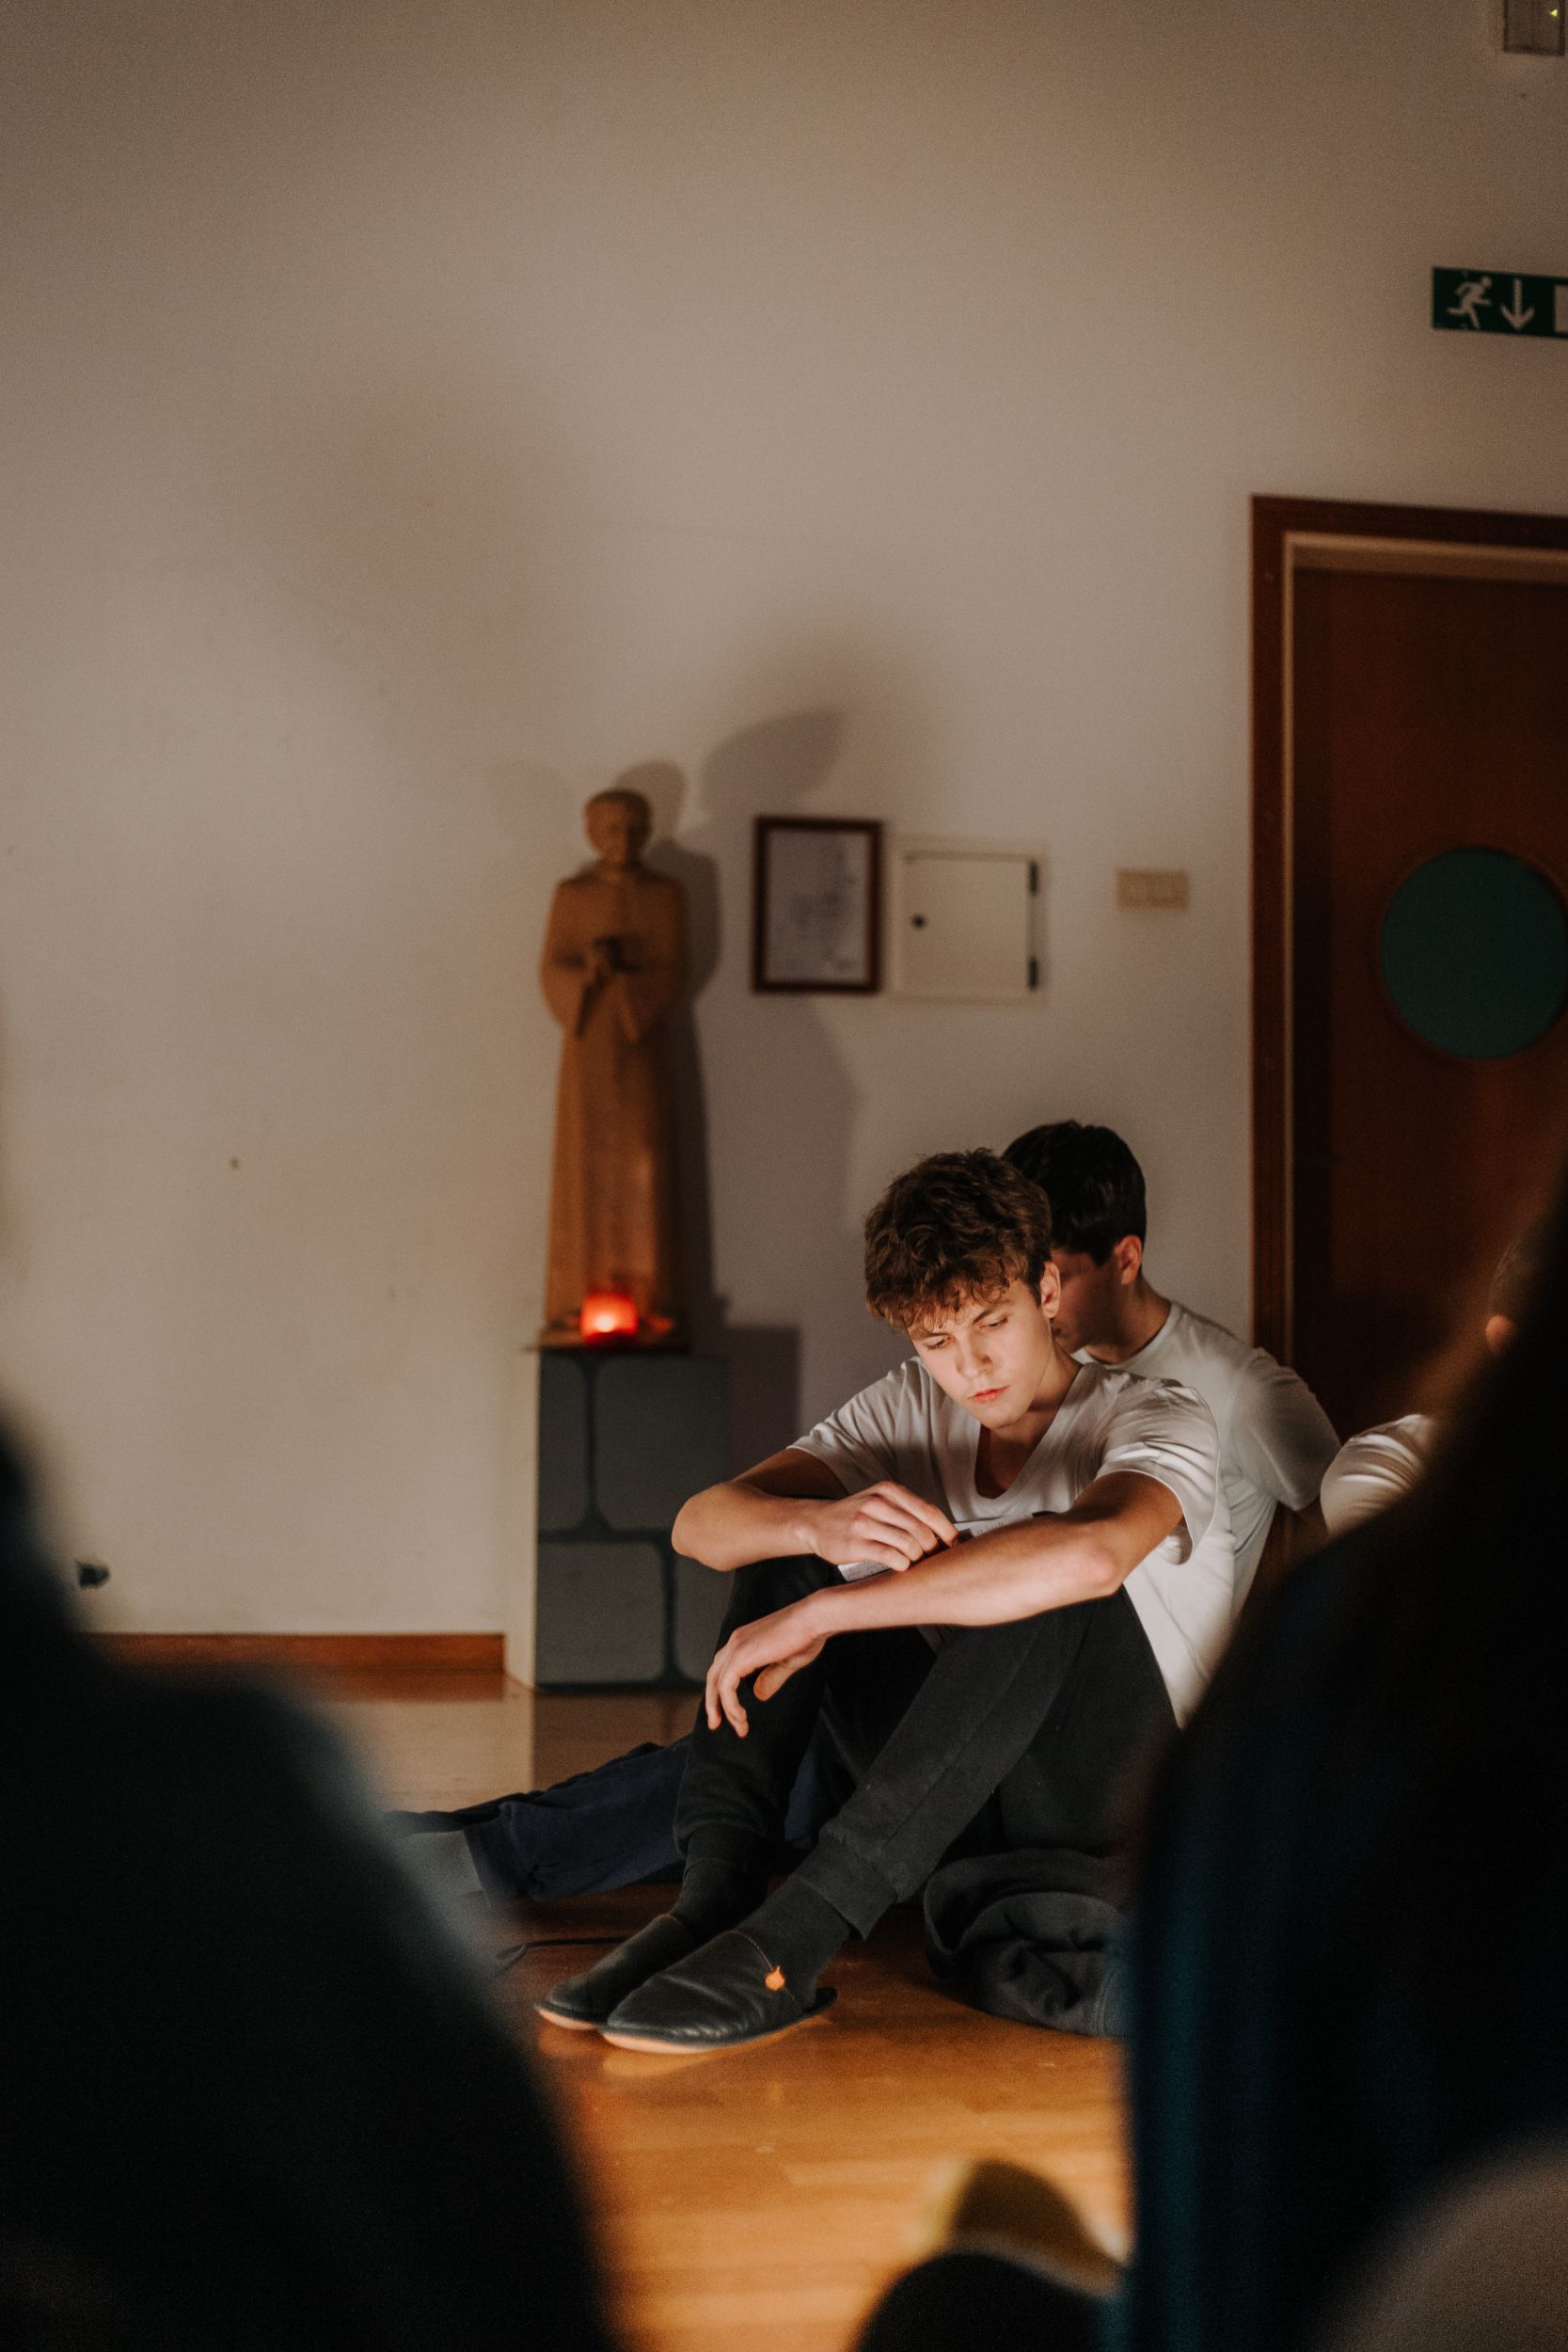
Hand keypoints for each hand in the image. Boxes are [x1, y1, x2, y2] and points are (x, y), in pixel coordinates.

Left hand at [705, 1600, 827, 1736]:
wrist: (814, 1619)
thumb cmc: (806, 1636)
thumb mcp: (785, 1662)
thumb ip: (770, 1678)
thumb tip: (758, 1695)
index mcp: (744, 1641)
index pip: (723, 1669)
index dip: (722, 1691)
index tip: (731, 1711)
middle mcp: (736, 1641)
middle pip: (714, 1676)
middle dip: (714, 1703)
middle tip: (717, 1724)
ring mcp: (736, 1646)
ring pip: (717, 1683)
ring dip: (724, 1709)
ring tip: (738, 1727)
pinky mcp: (741, 1655)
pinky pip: (726, 1686)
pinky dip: (730, 1705)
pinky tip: (741, 1717)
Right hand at [801, 1481, 956, 1571]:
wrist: (816, 1523)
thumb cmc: (855, 1517)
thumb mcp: (880, 1502)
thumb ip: (907, 1512)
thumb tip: (944, 1532)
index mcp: (889, 1490)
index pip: (929, 1511)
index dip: (947, 1531)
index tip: (956, 1545)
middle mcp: (878, 1503)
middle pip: (921, 1529)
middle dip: (934, 1548)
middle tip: (936, 1560)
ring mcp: (865, 1522)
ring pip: (908, 1543)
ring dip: (918, 1558)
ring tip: (917, 1563)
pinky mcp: (855, 1543)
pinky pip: (889, 1555)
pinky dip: (902, 1563)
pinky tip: (902, 1566)